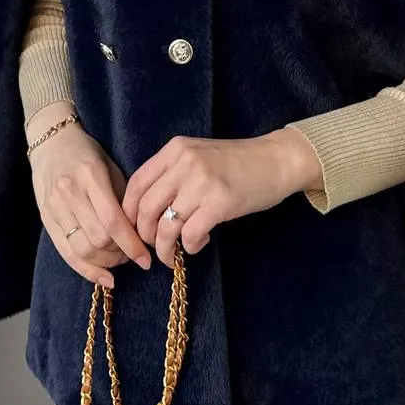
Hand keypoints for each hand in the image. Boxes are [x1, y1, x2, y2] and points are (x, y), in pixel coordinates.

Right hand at [26, 102, 151, 286]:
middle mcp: (69, 192)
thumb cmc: (88, 155)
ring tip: (119, 259)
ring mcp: (54, 207)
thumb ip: (124, 200)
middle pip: (98, 239)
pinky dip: (87, 270)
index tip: (147, 259)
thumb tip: (141, 234)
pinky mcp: (46, 218)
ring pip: (83, 249)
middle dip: (120, 254)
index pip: (113, 221)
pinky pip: (66, 253)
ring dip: (106, 262)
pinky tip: (104, 278)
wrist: (52, 143)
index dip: (131, 245)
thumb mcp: (111, 168)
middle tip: (133, 255)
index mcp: (91, 176)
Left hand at [122, 127, 322, 267]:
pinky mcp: (220, 202)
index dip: (128, 214)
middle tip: (154, 248)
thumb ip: (172, 174)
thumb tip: (144, 212)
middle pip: (145, 208)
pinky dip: (190, 247)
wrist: (276, 160)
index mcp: (175, 149)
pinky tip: (199, 244)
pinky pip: (191, 234)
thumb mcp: (197, 156)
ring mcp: (202, 182)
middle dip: (144, 236)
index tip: (133, 231)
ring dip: (165, 249)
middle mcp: (184, 162)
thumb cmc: (236, 163)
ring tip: (173, 255)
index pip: (136, 184)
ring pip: (166, 226)